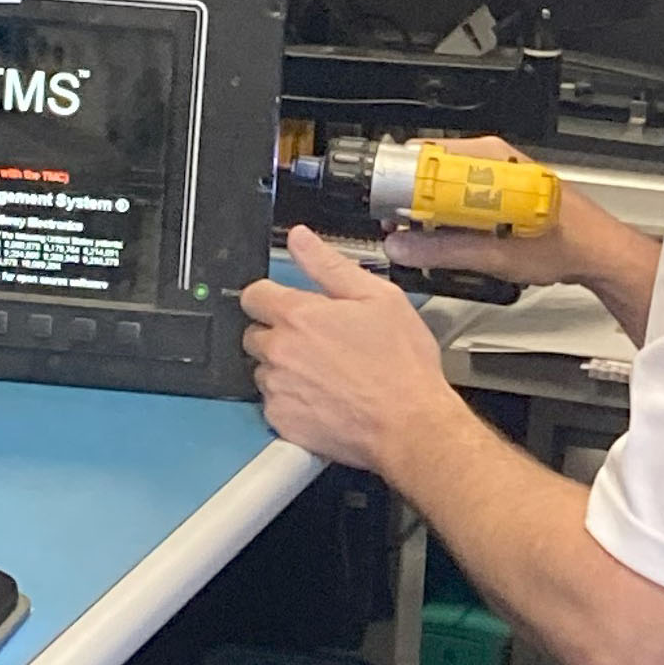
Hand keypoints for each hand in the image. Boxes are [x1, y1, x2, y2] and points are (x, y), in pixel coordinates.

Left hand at [241, 226, 462, 477]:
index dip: (271, 296)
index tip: (286, 304)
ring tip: (324, 373)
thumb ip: (330, 265)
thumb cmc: (401, 366)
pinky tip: (323, 397)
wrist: (410, 425)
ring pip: (263, 370)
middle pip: (253, 333)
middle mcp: (280, 351)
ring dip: (283, 368)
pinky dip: (290, 400)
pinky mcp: (282, 421)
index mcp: (299, 316)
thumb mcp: (378, 298)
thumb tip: (300, 239)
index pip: (253, 294)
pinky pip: (272, 403)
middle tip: (316, 342)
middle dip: (278, 333)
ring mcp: (278, 389)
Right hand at [376, 138, 570, 285]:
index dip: (398, 186)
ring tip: (422, 238)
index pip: (423, 158)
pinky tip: (450, 236)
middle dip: (409, 201)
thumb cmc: (564, 244)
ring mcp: (497, 171)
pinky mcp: (501, 188)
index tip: (387, 213)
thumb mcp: (495, 254)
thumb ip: (442, 251)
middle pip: (430, 170)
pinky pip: (461, 193)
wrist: (598, 252)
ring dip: (428, 210)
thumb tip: (402, 248)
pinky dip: (448, 213)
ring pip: (444, 183)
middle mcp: (492, 158)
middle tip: (399, 229)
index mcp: (488, 160)